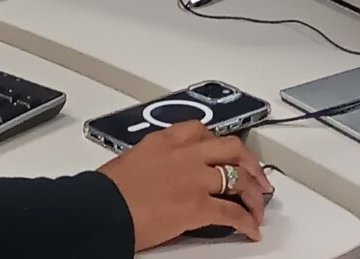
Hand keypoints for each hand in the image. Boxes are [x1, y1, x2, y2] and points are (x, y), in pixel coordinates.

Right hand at [96, 121, 270, 248]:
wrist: (101, 210)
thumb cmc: (108, 191)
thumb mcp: (131, 161)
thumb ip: (155, 161)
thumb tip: (163, 174)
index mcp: (165, 141)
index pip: (202, 131)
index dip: (221, 143)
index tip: (227, 152)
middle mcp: (184, 154)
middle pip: (231, 148)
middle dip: (249, 163)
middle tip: (256, 176)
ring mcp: (194, 178)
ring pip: (239, 178)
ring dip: (253, 194)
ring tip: (257, 206)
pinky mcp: (198, 205)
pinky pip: (233, 212)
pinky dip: (246, 221)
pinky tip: (250, 228)